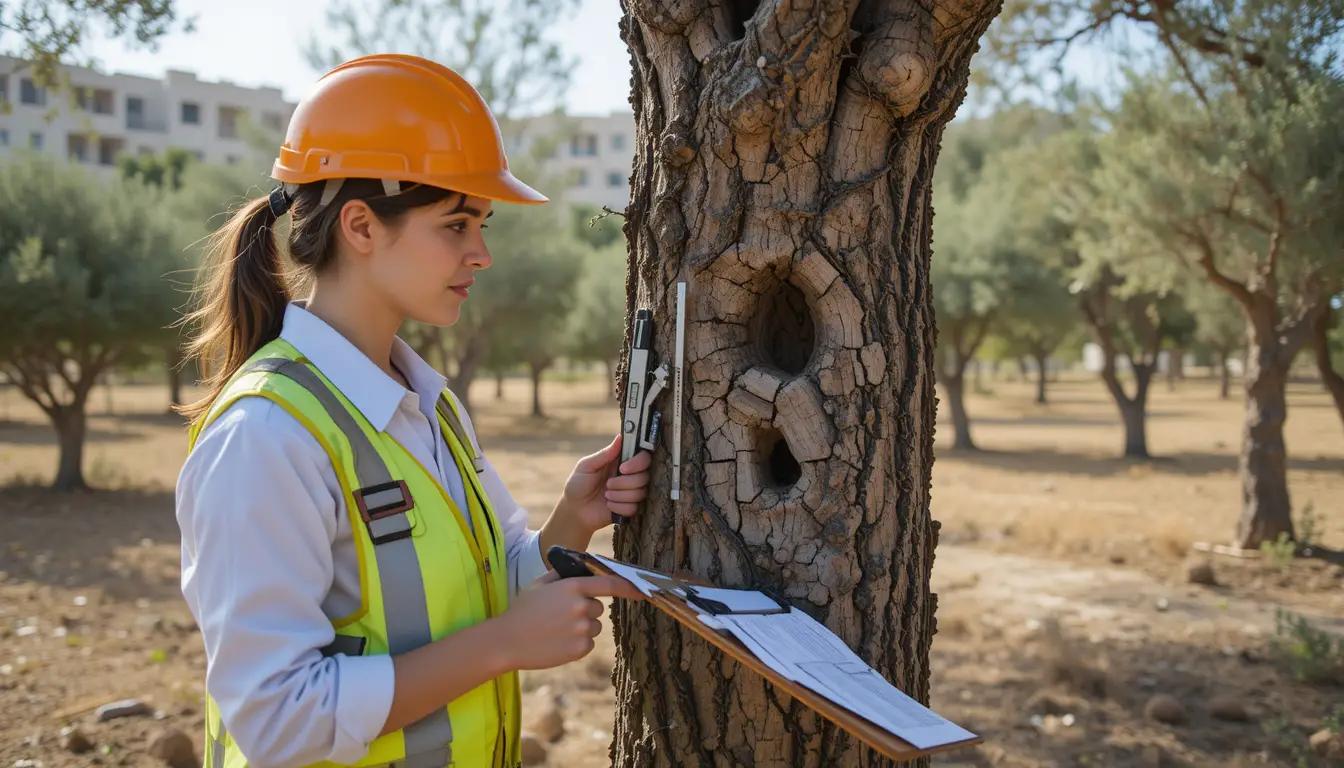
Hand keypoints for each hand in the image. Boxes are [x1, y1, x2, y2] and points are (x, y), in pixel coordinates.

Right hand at [494, 571, 643, 669]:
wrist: (507, 641)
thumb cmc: (523, 610)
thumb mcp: (540, 585)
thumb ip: (564, 577)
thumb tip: (584, 572)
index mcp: (572, 587)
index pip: (609, 584)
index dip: (629, 587)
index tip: (644, 590)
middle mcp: (580, 606)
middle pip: (598, 607)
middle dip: (585, 610)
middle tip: (560, 615)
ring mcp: (582, 629)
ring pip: (595, 626)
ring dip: (582, 627)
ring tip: (556, 630)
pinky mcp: (580, 649)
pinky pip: (589, 642)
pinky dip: (577, 643)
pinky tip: (557, 642)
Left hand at [561, 433, 653, 532]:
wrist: (574, 509)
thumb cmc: (578, 484)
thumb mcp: (586, 466)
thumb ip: (604, 454)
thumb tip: (620, 437)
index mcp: (621, 462)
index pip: (643, 458)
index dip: (637, 463)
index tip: (622, 469)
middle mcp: (629, 476)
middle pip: (644, 476)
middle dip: (624, 482)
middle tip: (608, 484)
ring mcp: (631, 493)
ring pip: (640, 493)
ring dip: (619, 495)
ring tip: (606, 495)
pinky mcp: (629, 508)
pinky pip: (634, 508)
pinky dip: (618, 507)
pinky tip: (608, 505)